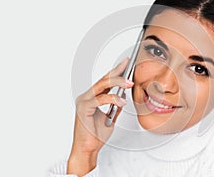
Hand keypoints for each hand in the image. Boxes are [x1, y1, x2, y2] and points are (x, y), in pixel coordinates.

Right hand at [67, 58, 133, 175]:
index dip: (115, 71)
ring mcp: (83, 101)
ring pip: (101, 86)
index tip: (125, 63)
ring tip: (129, 83)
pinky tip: (121, 101)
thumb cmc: (95, 135)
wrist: (88, 149)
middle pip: (103, 80)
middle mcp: (86, 97)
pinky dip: (112, 99)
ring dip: (117, 83)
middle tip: (128, 66)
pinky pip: (100, 99)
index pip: (105, 81)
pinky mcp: (83, 108)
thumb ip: (115, 107)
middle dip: (117, 72)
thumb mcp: (110, 118)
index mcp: (92, 98)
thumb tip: (123, 97)